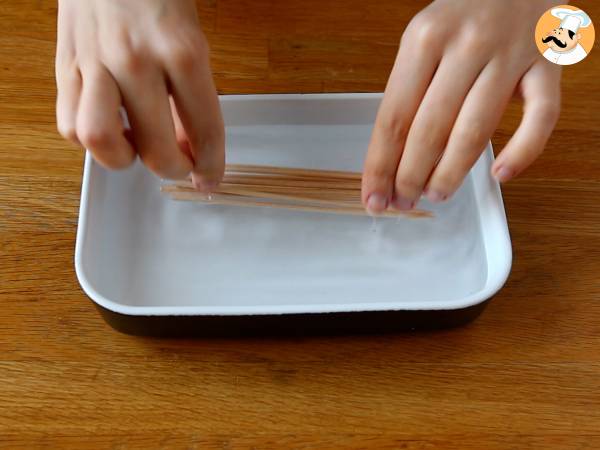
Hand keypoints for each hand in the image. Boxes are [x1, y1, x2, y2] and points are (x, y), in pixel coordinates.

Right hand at [56, 0, 223, 190]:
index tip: (210, 178)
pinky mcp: (64, 63)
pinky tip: (108, 125)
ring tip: (136, 148)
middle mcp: (137, 60)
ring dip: (122, 159)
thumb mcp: (191, 40)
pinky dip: (88, 139)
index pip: (205, 129)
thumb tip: (189, 144)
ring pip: (99, 141)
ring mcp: (95, 62)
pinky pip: (69, 123)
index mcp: (182, 52)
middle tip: (178, 165)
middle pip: (155, 148)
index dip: (211, 165)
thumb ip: (191, 94)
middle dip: (173, 169)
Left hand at [362, 0, 560, 212]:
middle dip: (410, 176)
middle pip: (430, 130)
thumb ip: (411, 90)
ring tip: (436, 194)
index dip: (380, 166)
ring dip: (451, 172)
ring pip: (476, 130)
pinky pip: (541, 117)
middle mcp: (466, 46)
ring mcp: (510, 54)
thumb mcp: (423, 40)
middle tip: (403, 201)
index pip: (394, 118)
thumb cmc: (462, 15)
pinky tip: (501, 174)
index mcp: (424, 39)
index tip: (373, 197)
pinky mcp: (548, 63)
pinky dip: (522, 151)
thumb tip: (395, 156)